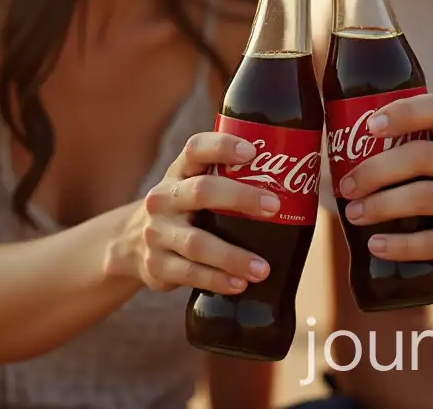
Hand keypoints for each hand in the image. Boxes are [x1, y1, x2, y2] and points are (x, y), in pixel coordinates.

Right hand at [131, 132, 277, 294]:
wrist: (133, 243)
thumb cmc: (186, 208)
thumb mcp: (195, 184)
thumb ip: (230, 178)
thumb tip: (299, 174)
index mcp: (179, 171)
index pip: (195, 149)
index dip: (222, 147)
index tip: (252, 151)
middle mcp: (164, 197)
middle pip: (201, 191)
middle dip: (240, 198)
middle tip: (274, 207)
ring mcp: (157, 232)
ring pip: (196, 243)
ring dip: (232, 256)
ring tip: (263, 268)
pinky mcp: (156, 264)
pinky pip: (188, 273)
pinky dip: (216, 280)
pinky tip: (239, 285)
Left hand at [337, 92, 432, 295]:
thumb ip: (426, 145)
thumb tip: (348, 144)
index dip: (402, 112)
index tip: (367, 126)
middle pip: (419, 156)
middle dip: (374, 170)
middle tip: (346, 185)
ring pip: (421, 197)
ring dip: (378, 206)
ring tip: (353, 213)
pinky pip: (429, 242)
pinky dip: (396, 244)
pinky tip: (374, 244)